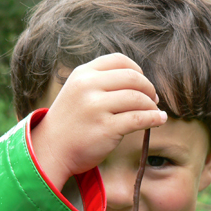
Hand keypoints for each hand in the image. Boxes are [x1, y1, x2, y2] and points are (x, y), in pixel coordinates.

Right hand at [31, 53, 166, 189]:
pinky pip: (139, 118)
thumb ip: (101, 82)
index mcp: (82, 74)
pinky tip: (159, 120)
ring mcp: (96, 107)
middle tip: (154, 100)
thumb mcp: (78, 92)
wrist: (51, 151)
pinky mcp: (106, 128)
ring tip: (155, 112)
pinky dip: (155, 118)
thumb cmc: (70, 123)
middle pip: (133, 77)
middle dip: (149, 88)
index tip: (143, 84)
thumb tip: (140, 82)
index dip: (138, 71)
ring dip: (152, 105)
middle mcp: (88, 86)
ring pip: (138, 98)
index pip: (119, 60)